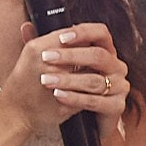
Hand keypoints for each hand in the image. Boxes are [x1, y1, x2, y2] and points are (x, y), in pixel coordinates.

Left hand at [3, 20, 130, 136]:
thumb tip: (25, 26)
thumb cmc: (63, 89)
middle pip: (98, 55)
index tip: (61, 37)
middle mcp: (115, 66)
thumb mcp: (54, 66)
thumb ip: (45, 46)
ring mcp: (120, 86)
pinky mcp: (116, 106)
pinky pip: (96, 101)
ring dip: (68, 80)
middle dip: (70, 56)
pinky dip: (75, 98)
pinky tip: (58, 95)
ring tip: (45, 80)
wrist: (72, 119)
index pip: (100, 33)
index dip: (83, 33)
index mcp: (103, 51)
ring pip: (95, 80)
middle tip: (46, 58)